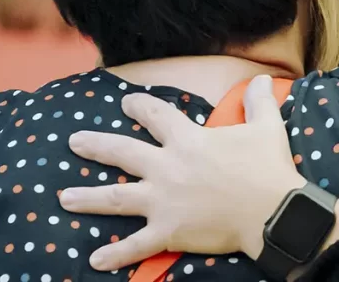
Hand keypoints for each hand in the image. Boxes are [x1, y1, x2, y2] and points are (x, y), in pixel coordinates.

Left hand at [59, 75, 306, 271]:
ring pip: (117, 198)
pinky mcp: (169, 231)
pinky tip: (96, 260)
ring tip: (63, 199)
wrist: (274, 212)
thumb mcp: (266, 128)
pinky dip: (116, 254)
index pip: (156, 116)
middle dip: (96, 146)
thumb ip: (257, 102)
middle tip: (74, 142)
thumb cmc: (269, 169)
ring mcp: (164, 201)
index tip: (125, 102)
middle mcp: (168, 167)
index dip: (139, 106)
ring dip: (88, 198)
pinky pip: (137, 245)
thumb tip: (260, 78)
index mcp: (188, 140)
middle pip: (123, 153)